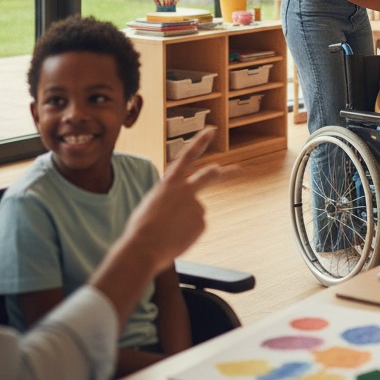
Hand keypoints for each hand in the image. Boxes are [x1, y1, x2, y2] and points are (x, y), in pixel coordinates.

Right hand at [121, 128, 219, 271]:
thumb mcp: (151, 204)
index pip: (187, 155)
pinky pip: (196, 228)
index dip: (200, 141)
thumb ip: (168, 199)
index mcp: (169, 182)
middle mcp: (186, 189)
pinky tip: (176, 239)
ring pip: (195, 213)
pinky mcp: (202, 222)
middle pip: (209, 175)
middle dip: (225, 173)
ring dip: (185, 222)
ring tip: (169, 232)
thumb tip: (181, 207)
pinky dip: (187, 234)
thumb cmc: (141, 229)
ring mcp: (197, 205)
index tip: (211, 131)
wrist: (144, 248)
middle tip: (238, 170)